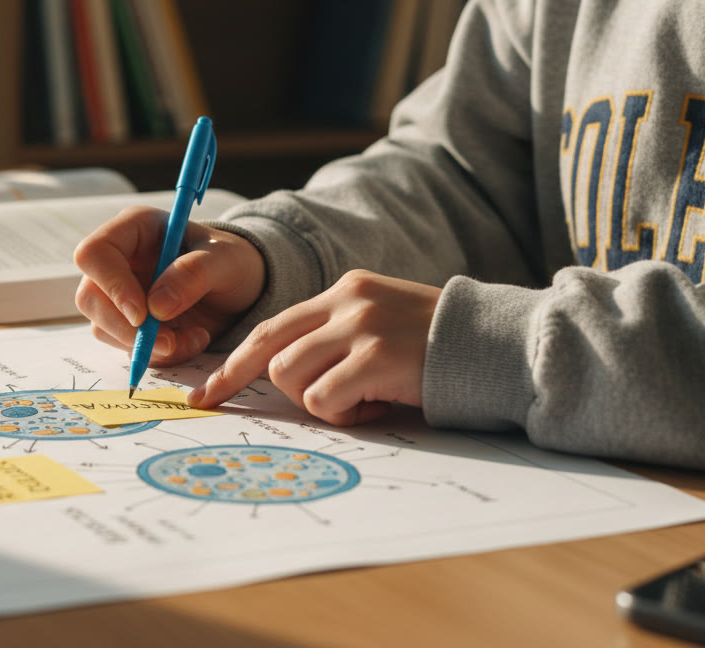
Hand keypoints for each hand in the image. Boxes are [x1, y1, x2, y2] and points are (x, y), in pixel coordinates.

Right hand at [74, 206, 264, 364]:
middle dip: (126, 328)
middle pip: (89, 297)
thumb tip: (156, 306)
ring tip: (195, 337)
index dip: (111, 285)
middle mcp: (118, 260)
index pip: (94, 253)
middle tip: (169, 342)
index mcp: (133, 229)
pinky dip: (158, 355)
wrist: (240, 288)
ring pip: (104, 328)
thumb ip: (193, 274)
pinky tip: (191, 340)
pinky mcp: (128, 323)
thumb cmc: (231, 260)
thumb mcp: (225, 260)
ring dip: (147, 345)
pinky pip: (126, 347)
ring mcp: (119, 294)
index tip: (142, 314)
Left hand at [190, 269, 440, 425]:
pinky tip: (378, 406)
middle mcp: (347, 301)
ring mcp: (361, 327)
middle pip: (269, 350)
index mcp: (344, 290)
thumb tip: (279, 376)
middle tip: (239, 406)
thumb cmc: (436, 349)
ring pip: (291, 377)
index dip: (233, 364)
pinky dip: (344, 414)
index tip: (206, 393)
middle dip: (251, 385)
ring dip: (319, 403)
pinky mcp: (376, 357)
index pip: (271, 326)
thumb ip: (334, 338)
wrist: (498, 347)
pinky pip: (323, 399)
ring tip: (360, 401)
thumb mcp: (379, 325)